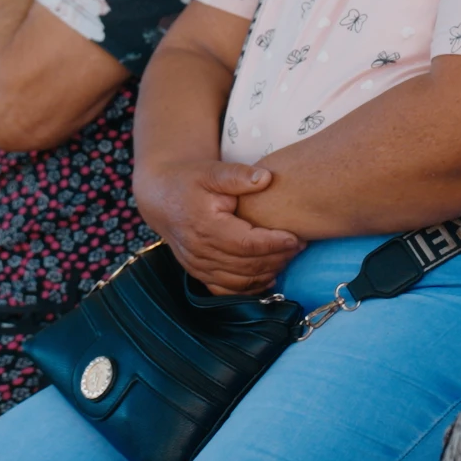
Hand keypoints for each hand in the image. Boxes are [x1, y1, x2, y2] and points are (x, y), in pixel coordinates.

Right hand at [133, 155, 300, 294]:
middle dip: (277, 258)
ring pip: (240, 280)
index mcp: (206, 226)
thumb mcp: (212, 170)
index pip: (247, 243)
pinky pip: (226, 290)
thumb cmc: (190, 180)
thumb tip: (266, 178)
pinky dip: (249, 288)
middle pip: (247, 265)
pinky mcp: (198, 273)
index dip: (274, 244)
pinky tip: (267, 277)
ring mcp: (197, 265)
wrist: (162, 195)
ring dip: (267, 273)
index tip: (297, 238)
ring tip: (287, 258)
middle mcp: (200, 250)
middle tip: (299, 247)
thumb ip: (238, 175)